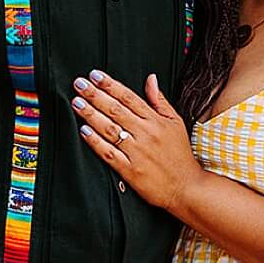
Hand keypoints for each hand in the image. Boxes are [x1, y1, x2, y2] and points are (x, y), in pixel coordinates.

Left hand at [72, 70, 202, 215]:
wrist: (186, 187)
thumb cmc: (180, 155)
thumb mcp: (175, 123)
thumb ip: (160, 101)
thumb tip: (150, 79)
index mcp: (155, 121)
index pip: (129, 97)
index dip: (110, 84)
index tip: (95, 75)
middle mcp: (145, 134)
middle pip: (116, 110)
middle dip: (95, 95)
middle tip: (79, 84)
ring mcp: (137, 152)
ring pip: (110, 129)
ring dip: (91, 115)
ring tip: (77, 103)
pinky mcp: (130, 171)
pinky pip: (109, 153)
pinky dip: (96, 142)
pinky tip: (84, 131)